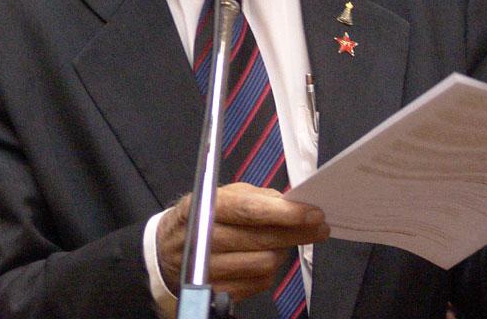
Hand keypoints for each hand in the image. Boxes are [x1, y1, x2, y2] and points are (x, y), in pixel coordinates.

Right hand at [156, 182, 329, 300]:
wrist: (166, 251)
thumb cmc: (202, 216)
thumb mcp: (223, 195)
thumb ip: (256, 197)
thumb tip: (290, 202)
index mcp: (206, 207)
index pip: (250, 211)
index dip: (285, 213)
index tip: (312, 213)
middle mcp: (205, 239)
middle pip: (261, 240)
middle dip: (296, 232)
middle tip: (320, 226)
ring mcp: (210, 269)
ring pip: (264, 264)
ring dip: (282, 252)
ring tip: (286, 241)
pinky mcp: (217, 290)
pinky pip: (258, 283)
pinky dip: (269, 269)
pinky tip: (267, 256)